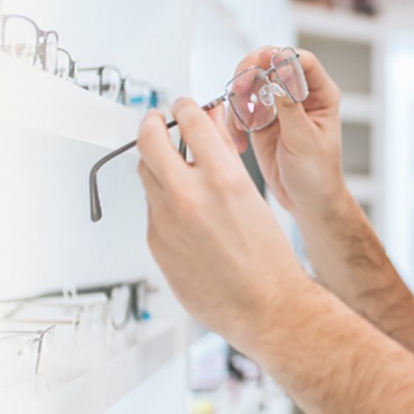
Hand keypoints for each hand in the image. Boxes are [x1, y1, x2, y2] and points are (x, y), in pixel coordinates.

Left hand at [136, 98, 313, 342]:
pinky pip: (150, 209)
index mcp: (221, 178)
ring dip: (155, 162)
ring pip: (146, 174)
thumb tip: (208, 123)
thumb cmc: (267, 256)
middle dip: (151, 124)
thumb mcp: (252, 193)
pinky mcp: (155, 243)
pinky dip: (161, 201)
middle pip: (149, 140)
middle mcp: (189, 196)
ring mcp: (166, 221)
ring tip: (170, 164)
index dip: (183, 108)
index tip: (181, 107)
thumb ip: (224, 154)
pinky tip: (181, 210)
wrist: (265, 306)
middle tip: (156, 121)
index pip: (189, 121)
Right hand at [227, 47, 349, 220]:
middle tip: (241, 88)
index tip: (263, 62)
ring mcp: (278, 107)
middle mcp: (298, 96)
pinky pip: (241, 109)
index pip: (302, 61)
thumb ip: (290, 106)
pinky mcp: (261, 121)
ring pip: (252, 83)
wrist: (307, 201)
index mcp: (320, 95)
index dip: (281, 56)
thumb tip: (280, 73)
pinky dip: (234, 120)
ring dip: (239, 98)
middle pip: (270, 65)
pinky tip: (240, 139)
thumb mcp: (305, 140)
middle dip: (251, 73)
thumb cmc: (318, 174)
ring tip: (240, 121)